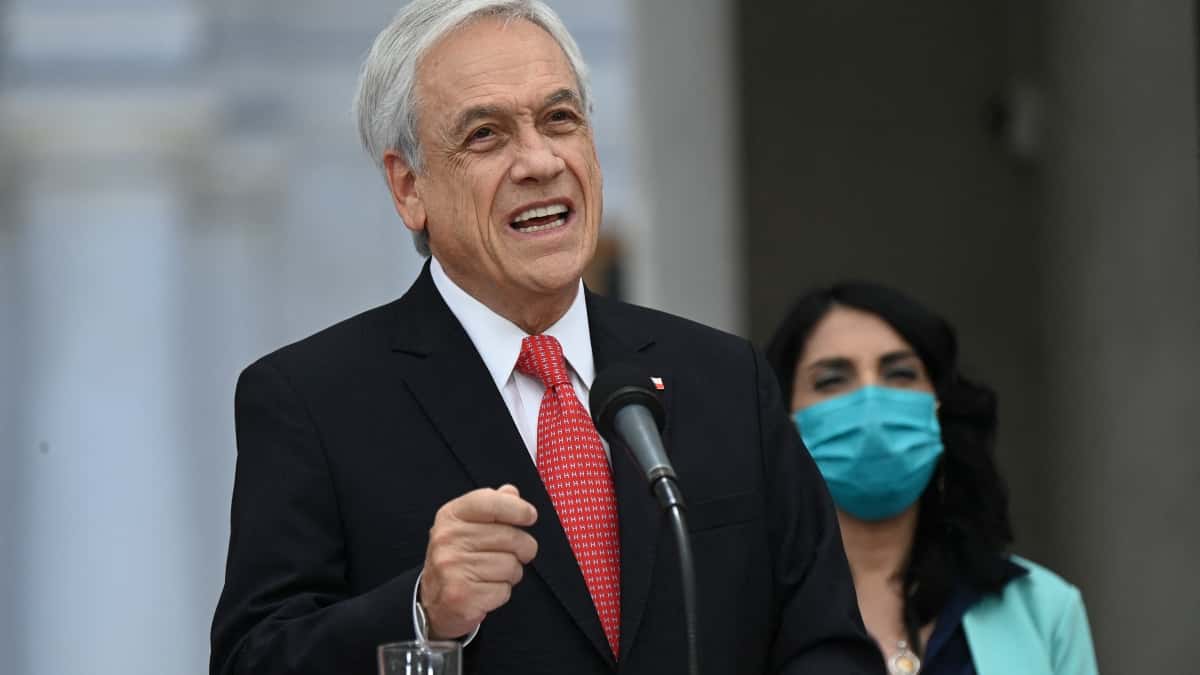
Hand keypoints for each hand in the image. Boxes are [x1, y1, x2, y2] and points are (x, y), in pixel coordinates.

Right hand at [419, 484, 537, 638]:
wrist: (432, 601)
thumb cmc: (458, 557)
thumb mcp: (467, 525)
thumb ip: (491, 506)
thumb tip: (511, 492)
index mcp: (451, 516)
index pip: (491, 503)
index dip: (518, 509)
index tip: (530, 516)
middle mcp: (448, 539)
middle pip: (511, 537)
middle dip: (523, 548)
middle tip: (517, 553)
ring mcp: (452, 568)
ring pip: (511, 566)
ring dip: (511, 573)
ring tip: (494, 573)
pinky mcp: (461, 596)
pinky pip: (504, 590)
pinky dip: (502, 592)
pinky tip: (486, 589)